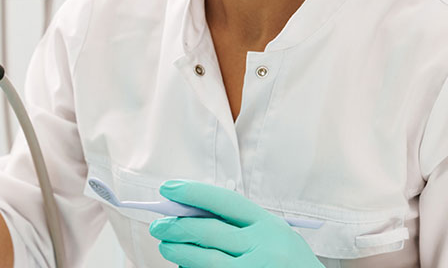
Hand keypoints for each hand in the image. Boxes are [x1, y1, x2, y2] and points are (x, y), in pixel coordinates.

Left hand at [149, 180, 322, 267]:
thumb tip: (192, 213)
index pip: (225, 202)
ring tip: (165, 246)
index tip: (169, 188)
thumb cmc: (288, 262)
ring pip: (204, 260)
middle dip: (177, 226)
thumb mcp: (274, 236)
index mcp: (269, 226)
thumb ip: (241, 225)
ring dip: (178, 252)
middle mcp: (263, 247)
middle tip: (159, 225)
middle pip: (209, 231)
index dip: (193, 192)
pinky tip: (184, 267)